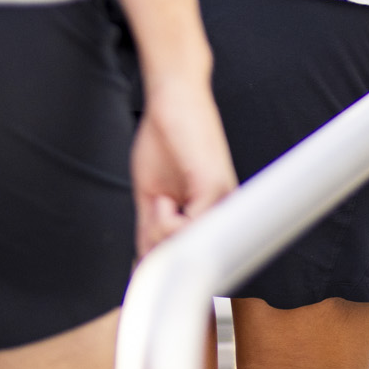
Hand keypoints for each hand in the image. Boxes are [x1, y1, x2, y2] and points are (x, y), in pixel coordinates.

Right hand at [131, 69, 236, 255]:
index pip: (195, 258)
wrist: (171, 99)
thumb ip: (152, 231)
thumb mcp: (151, 196)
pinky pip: (192, 229)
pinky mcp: (215, 185)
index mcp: (212, 211)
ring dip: (160, 235)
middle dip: (158, 252)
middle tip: (151, 218)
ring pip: (188, 248)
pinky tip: (162, 200)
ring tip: (158, 203)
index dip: (168, 268)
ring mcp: (223, 198)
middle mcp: (225, 208)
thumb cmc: (163, 141)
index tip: (144, 268)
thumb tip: (142, 269)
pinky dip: (166, 223)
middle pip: (188, 259)